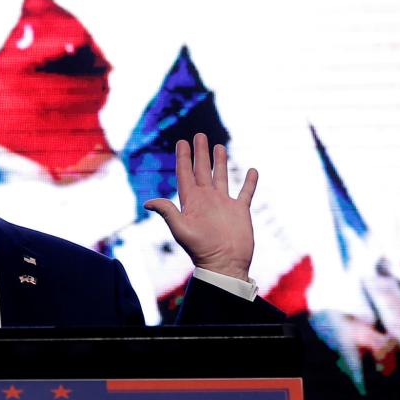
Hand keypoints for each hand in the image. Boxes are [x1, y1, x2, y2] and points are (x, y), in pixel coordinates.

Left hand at [143, 133, 258, 281]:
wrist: (225, 264)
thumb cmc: (201, 250)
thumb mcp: (182, 230)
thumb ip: (168, 213)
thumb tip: (147, 202)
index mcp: (192, 201)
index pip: (185, 173)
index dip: (183, 158)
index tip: (182, 141)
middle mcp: (207, 199)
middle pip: (202, 170)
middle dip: (200, 153)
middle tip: (199, 135)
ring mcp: (224, 204)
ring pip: (222, 177)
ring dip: (220, 162)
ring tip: (219, 146)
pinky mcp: (240, 211)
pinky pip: (245, 192)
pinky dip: (249, 182)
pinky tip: (252, 170)